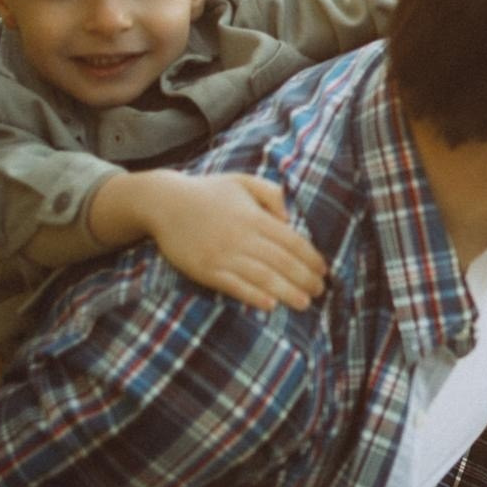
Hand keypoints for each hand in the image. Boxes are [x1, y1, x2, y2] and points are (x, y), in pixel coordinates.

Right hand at [124, 171, 328, 311]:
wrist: (162, 202)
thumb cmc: (208, 191)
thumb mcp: (243, 182)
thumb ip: (271, 194)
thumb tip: (290, 219)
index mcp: (253, 216)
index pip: (291, 240)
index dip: (310, 257)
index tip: (324, 271)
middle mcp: (240, 236)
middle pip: (281, 261)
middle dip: (304, 278)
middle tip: (320, 291)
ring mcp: (221, 254)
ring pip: (261, 276)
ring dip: (286, 291)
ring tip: (304, 303)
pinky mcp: (204, 269)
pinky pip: (233, 286)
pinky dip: (252, 296)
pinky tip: (270, 305)